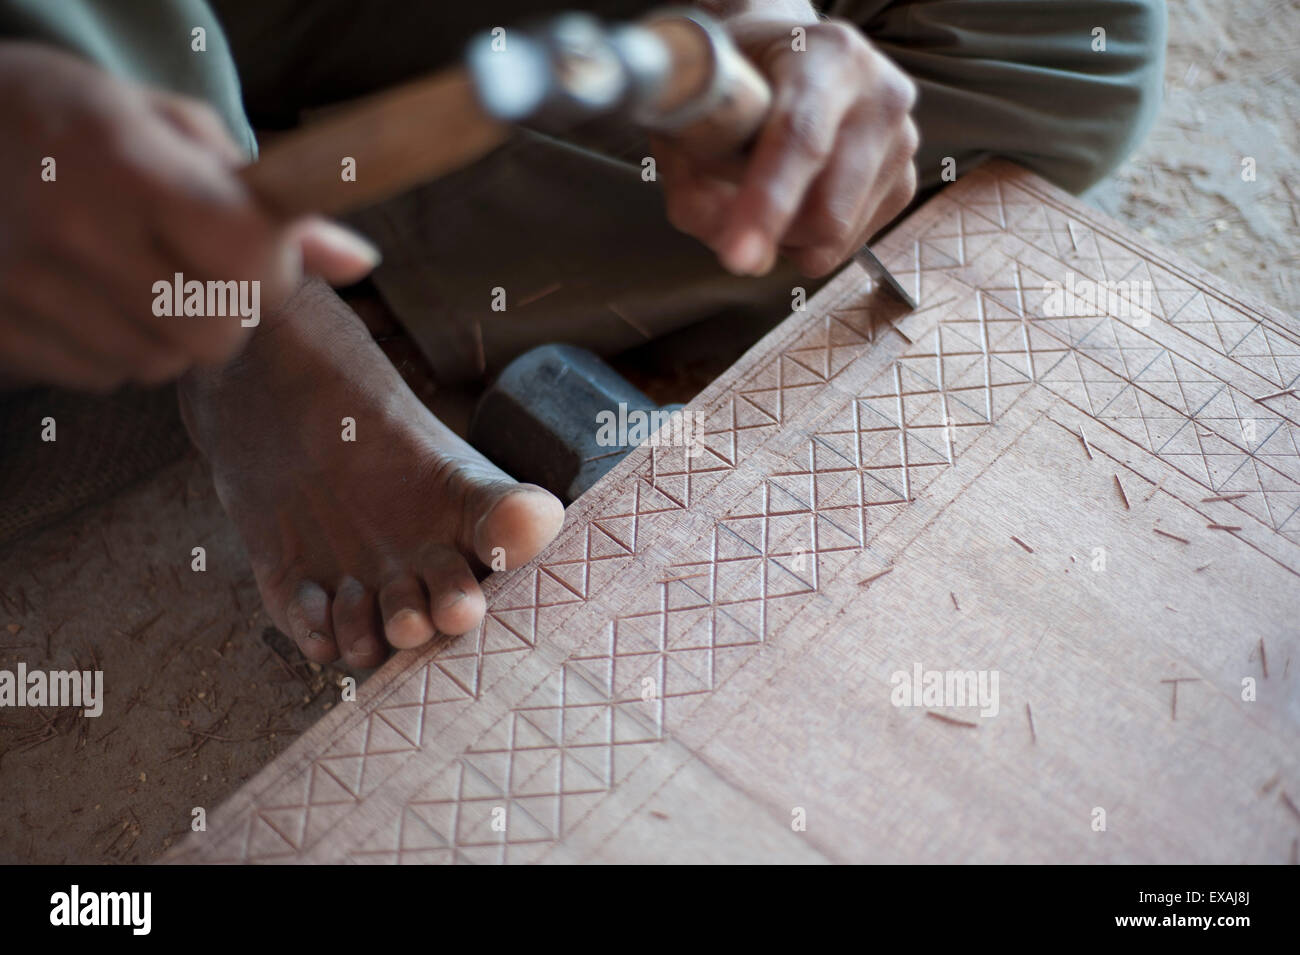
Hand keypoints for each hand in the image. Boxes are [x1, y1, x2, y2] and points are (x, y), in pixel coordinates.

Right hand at [0, 42, 379, 391]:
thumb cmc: (77, 122)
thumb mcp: (173, 128)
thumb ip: (266, 197)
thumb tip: (359, 262)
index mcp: (123, 161)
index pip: (245, 257)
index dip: (271, 268)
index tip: (261, 251)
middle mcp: (68, 229)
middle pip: (212, 335)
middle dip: (230, 312)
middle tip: (205, 271)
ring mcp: (25, 287)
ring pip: (158, 365)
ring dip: (172, 335)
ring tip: (142, 275)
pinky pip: (102, 376)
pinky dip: (116, 349)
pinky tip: (95, 297)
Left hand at [655, 14, 918, 278]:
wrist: (785, 59)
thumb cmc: (734, 80)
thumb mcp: (691, 107)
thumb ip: (692, 175)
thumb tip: (724, 240)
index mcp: (829, 56)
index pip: (801, 140)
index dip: (766, 203)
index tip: (738, 258)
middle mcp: (881, 95)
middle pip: (828, 211)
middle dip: (769, 233)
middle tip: (728, 216)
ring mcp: (902, 141)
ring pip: (836, 239)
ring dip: (784, 237)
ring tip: (765, 190)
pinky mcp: (904, 183)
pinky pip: (846, 246)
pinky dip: (806, 240)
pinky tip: (795, 196)